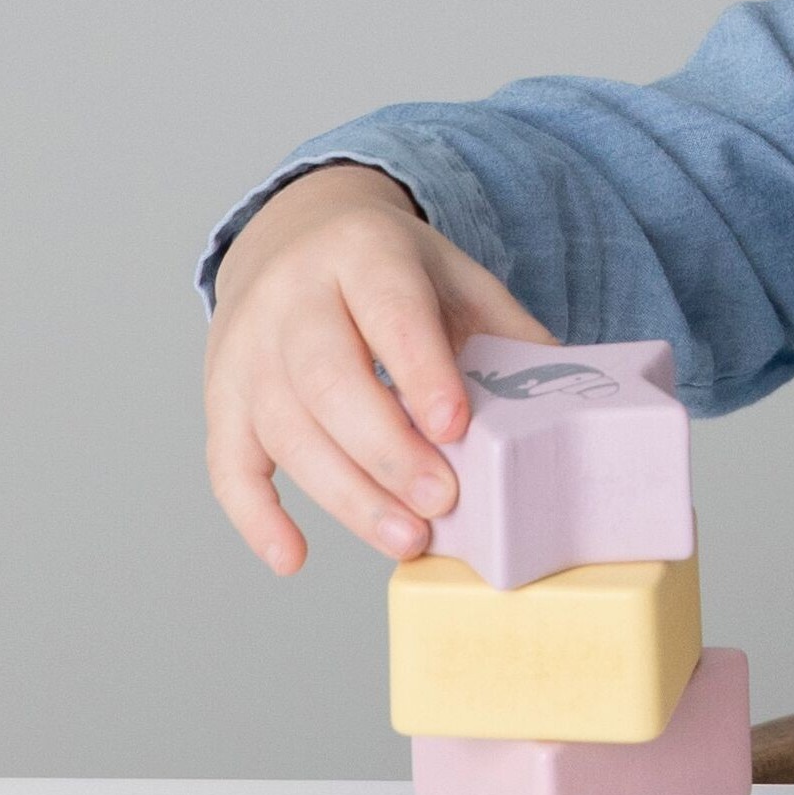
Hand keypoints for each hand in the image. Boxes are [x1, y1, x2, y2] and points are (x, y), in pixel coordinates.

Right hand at [203, 162, 556, 573]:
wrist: (297, 237)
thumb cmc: (390, 273)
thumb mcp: (454, 278)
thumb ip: (507, 334)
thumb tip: (573, 410)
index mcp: (361, 251)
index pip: (390, 312)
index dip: (421, 370)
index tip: (456, 426)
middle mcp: (291, 295)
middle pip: (328, 379)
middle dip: (387, 450)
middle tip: (443, 502)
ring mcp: (246, 346)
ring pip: (284, 428)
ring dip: (345, 494)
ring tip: (407, 539)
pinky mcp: (219, 393)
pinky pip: (227, 462)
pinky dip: (255, 517)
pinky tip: (293, 557)